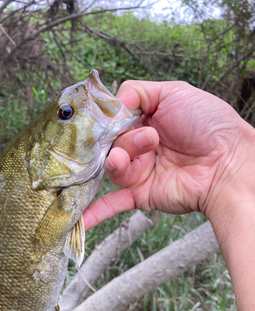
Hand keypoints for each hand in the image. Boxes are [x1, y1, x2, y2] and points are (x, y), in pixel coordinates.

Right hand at [83, 80, 254, 229]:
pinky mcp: (141, 194)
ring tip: (146, 150)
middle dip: (124, 137)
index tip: (106, 117)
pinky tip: (81, 218)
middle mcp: (140, 146)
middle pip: (109, 142)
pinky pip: (113, 203)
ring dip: (122, 157)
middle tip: (147, 136)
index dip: (107, 119)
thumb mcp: (174, 92)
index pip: (113, 120)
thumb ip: (137, 92)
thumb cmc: (209, 125)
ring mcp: (140, 171)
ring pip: (111, 165)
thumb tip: (111, 103)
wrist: (229, 163)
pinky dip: (96, 212)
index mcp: (146, 121)